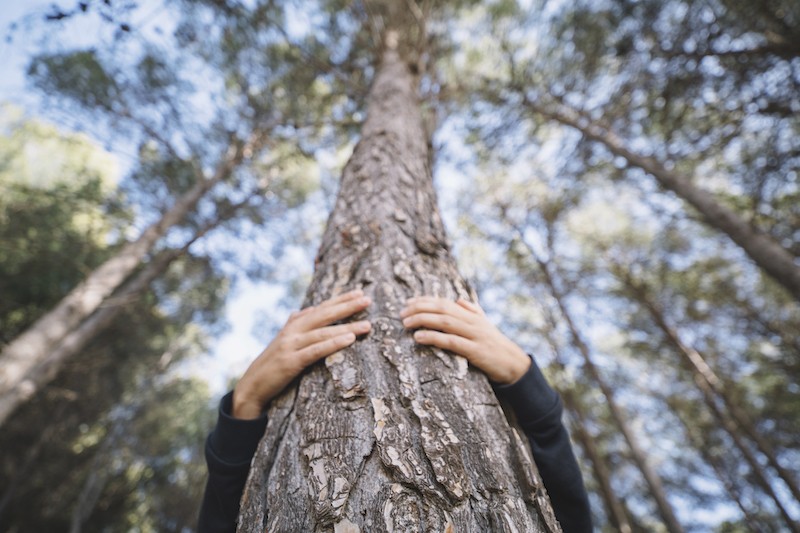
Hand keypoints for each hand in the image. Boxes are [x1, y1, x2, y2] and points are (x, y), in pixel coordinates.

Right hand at [232, 289, 371, 418]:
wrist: (251, 386)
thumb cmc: (271, 364)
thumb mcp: (282, 340)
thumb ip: (294, 325)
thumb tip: (305, 310)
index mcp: (293, 325)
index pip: (321, 308)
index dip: (340, 299)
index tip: (359, 292)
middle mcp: (292, 331)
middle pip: (324, 315)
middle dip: (347, 306)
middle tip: (367, 300)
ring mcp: (291, 346)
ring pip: (323, 333)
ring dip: (347, 327)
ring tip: (367, 325)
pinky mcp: (291, 363)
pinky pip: (316, 351)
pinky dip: (333, 344)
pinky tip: (349, 339)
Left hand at [400, 296, 530, 383]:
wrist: (513, 363)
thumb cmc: (494, 344)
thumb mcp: (484, 325)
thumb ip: (472, 311)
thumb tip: (458, 299)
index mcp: (471, 314)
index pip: (444, 302)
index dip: (424, 300)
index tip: (408, 302)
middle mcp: (471, 321)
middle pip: (442, 309)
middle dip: (419, 309)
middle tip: (402, 314)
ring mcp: (474, 335)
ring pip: (445, 322)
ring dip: (423, 320)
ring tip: (406, 323)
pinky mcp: (475, 351)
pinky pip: (451, 342)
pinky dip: (434, 338)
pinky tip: (419, 338)